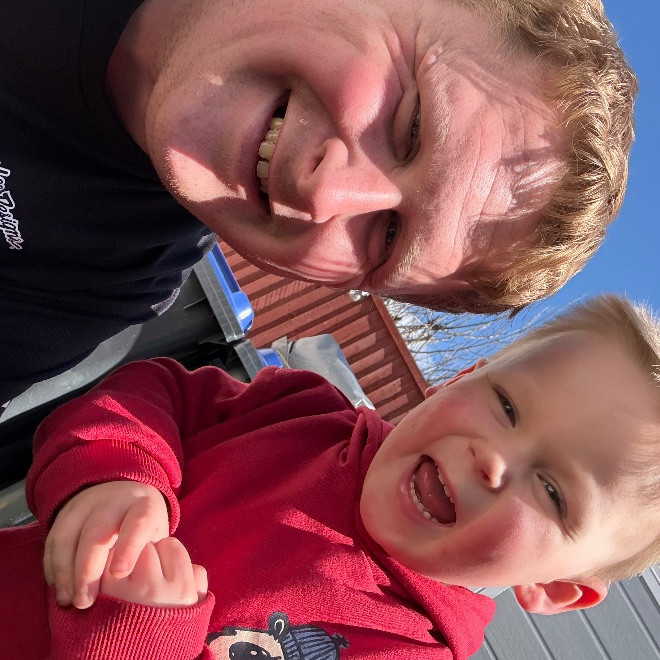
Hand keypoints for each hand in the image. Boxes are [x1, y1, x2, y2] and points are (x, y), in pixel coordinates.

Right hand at [44, 481, 168, 608]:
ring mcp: (87, 504)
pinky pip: (53, 539)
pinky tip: (59, 588)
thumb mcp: (156, 537)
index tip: (119, 574)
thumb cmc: (144, 528)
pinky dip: (53, 566)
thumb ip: (149, 559)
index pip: (138, 524)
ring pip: (69, 535)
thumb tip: (138, 593)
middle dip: (87, 570)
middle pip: (96, 532)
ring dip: (65, 571)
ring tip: (68, 599)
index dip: (128, 548)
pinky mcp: (66, 512)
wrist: (124, 496)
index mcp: (144, 506)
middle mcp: (115, 501)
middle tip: (85, 602)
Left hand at [100, 538, 207, 607]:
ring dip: (122, 561)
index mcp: (181, 590)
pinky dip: (104, 574)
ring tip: (123, 579)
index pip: (172, 545)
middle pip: (147, 546)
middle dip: (144, 554)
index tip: (163, 568)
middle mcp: (154, 589)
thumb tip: (192, 564)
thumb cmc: (166, 639)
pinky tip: (108, 587)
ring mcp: (126, 594)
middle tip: (142, 572)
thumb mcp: (194, 613)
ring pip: (123, 553)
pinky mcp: (100, 601)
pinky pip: (102, 569)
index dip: (166, 554)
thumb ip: (198, 583)